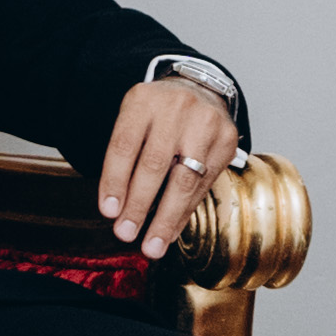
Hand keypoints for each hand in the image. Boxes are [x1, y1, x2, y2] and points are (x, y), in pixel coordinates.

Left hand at [96, 74, 238, 262]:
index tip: (108, 211)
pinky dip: (185, 212)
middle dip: (139, 205)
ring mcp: (205, 123)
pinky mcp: (226, 141)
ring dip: (166, 218)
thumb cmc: (159, 114)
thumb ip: (125, 157)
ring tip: (152, 245)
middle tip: (125, 233)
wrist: (201, 90)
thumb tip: (117, 210)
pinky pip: (203, 185)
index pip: (124, 145)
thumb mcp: (134, 120)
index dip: (115, 181)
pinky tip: (171, 229)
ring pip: (184, 180)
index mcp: (143, 100)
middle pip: (154, 164)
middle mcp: (176, 108)